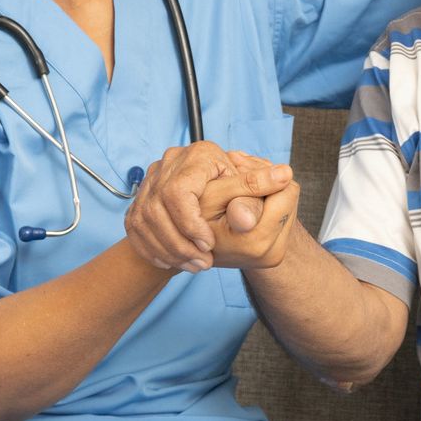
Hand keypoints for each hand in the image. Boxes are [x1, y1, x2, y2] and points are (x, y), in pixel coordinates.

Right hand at [123, 141, 290, 271]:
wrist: (204, 191)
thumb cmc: (230, 184)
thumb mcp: (244, 182)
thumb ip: (257, 184)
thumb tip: (286, 177)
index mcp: (195, 155)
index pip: (178, 192)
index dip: (191, 222)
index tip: (209, 244)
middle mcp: (166, 164)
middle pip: (156, 212)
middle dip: (180, 243)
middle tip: (204, 263)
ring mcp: (146, 186)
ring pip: (143, 223)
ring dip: (169, 250)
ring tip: (194, 266)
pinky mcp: (134, 206)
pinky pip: (136, 233)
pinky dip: (153, 251)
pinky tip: (173, 263)